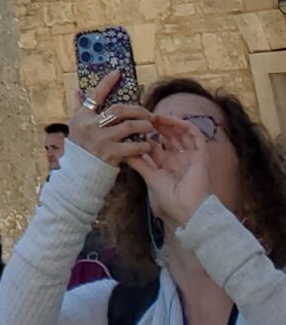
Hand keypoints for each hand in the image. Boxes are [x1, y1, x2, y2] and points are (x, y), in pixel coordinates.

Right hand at [68, 73, 156, 166]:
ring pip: (129, 127)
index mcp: (83, 116)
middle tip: (148, 113)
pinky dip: (143, 145)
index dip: (106, 83)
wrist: (79, 172)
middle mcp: (92, 126)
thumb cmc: (79, 146)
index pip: (95, 95)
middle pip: (118, 110)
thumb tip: (78, 91)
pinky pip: (133, 147)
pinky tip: (148, 145)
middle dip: (137, 110)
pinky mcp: (112, 154)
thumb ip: (79, 108)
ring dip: (144, 125)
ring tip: (151, 126)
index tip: (118, 73)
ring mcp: (102, 140)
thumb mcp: (75, 125)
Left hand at [128, 112, 214, 227]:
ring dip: (170, 123)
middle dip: (158, 126)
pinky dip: (185, 126)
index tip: (135, 125)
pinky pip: (196, 136)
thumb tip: (123, 151)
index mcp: (167, 165)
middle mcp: (179, 159)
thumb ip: (139, 162)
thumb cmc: (169, 197)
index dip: (146, 135)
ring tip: (157, 116)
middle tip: (145, 116)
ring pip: (182, 133)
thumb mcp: (150, 176)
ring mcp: (191, 156)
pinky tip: (173, 120)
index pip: (156, 145)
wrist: (187, 207)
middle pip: (169, 137)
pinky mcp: (201, 155)